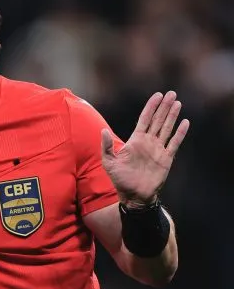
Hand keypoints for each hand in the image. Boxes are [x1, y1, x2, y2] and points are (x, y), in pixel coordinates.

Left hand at [102, 90, 189, 207]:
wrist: (133, 195)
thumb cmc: (119, 179)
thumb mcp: (109, 162)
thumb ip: (107, 146)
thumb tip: (103, 131)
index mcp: (135, 140)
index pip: (144, 119)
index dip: (151, 107)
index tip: (157, 95)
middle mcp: (148, 142)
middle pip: (158, 120)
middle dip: (164, 107)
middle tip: (171, 93)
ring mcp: (158, 149)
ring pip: (167, 128)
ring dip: (172, 116)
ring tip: (177, 103)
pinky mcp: (166, 158)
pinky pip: (174, 143)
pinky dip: (180, 133)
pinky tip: (185, 122)